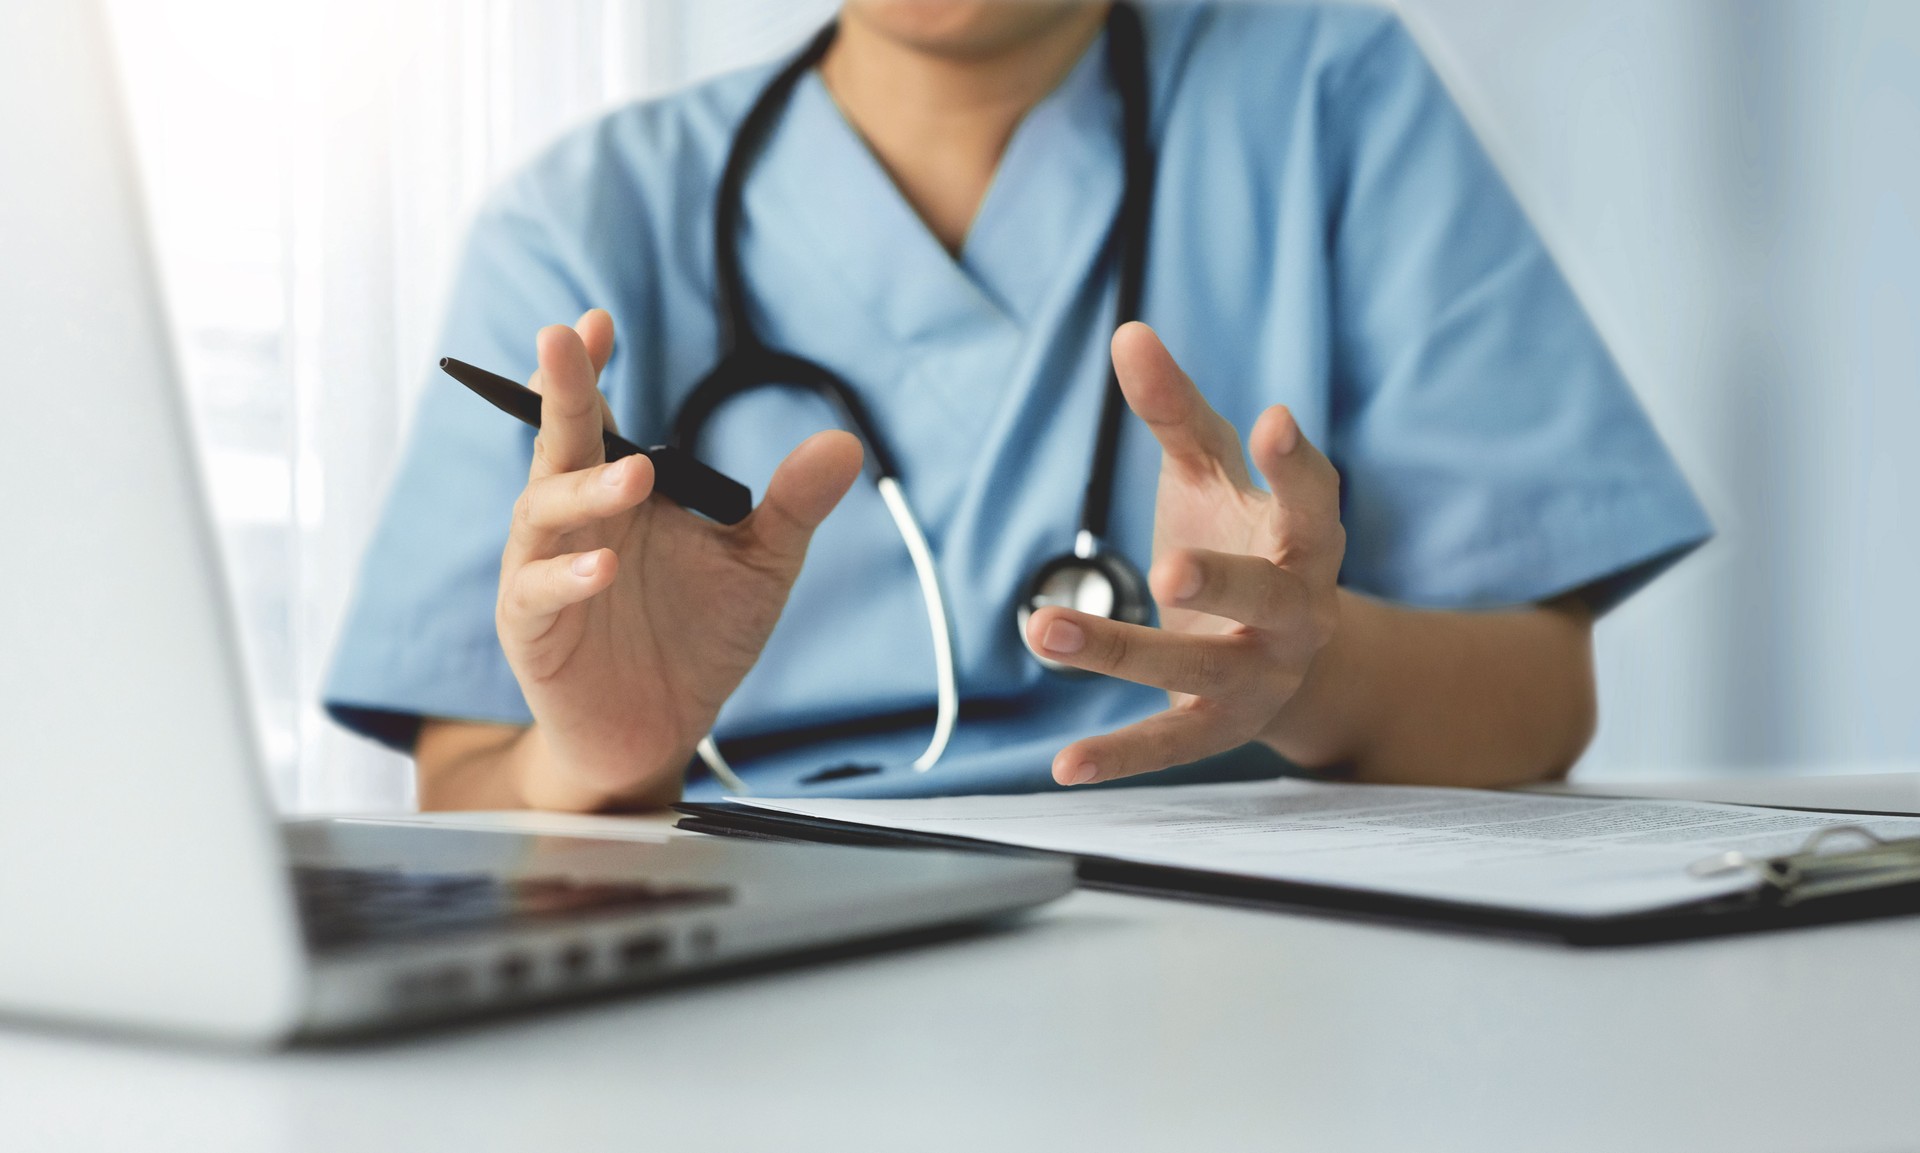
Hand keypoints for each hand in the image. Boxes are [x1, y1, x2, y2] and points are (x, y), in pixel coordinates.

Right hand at [497, 310, 862, 808]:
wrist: (658, 733)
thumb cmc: (694, 640)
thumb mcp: (758, 567)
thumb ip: (791, 507)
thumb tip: (844, 443)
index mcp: (616, 493)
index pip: (597, 418)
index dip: (592, 370)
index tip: (598, 320)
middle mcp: (571, 521)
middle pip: (557, 444)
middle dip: (560, 392)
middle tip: (563, 342)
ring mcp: (542, 572)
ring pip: (542, 513)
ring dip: (584, 490)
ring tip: (634, 474)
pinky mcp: (532, 631)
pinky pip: (538, 594)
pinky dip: (568, 578)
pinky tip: (604, 568)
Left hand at [1024, 322, 1345, 784]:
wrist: (1293, 663)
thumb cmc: (1244, 543)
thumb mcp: (1211, 476)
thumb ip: (1176, 413)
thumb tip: (1128, 332)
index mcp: (1303, 541)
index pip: (1312, 500)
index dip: (1295, 464)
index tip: (1274, 420)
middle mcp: (1294, 612)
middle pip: (1268, 596)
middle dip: (1222, 581)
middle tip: (1168, 566)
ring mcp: (1258, 675)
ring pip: (1198, 667)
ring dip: (1124, 651)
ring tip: (1047, 629)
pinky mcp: (1218, 726)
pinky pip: (1169, 743)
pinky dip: (1118, 756)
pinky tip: (1063, 764)